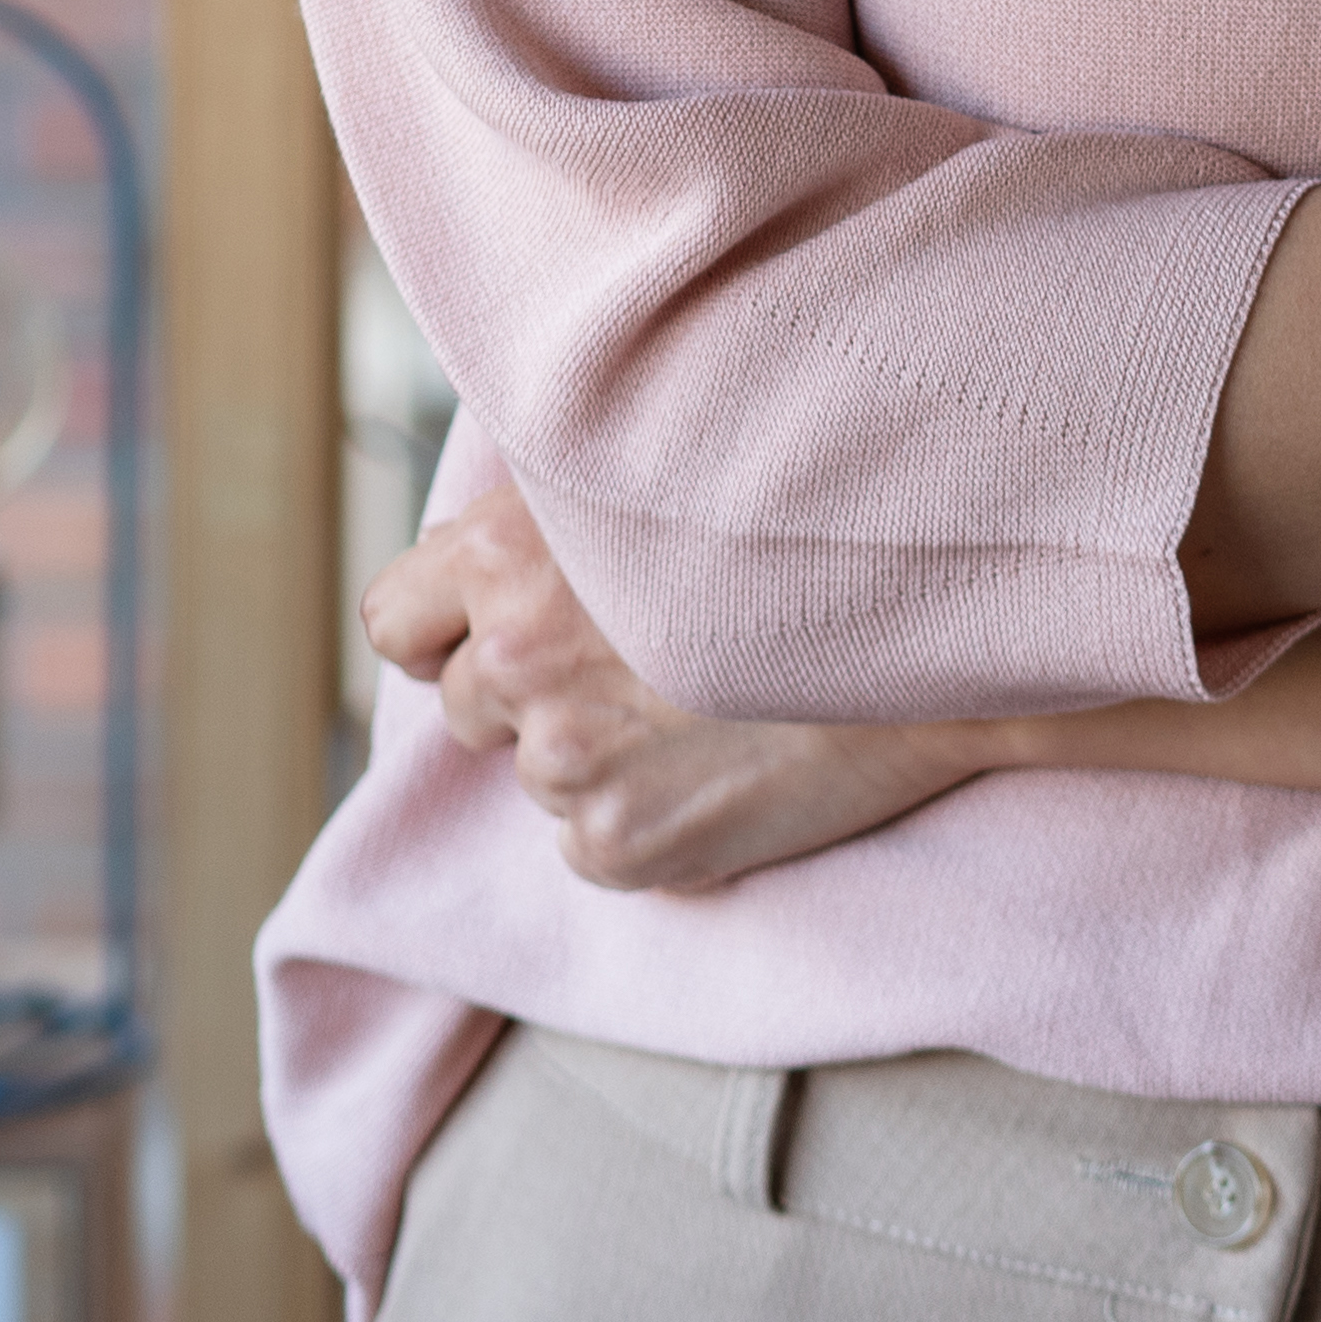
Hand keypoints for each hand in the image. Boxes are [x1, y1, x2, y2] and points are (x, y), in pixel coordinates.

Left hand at [364, 485, 1005, 891]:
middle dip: (534, 695)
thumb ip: (553, 519)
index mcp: (504, 550)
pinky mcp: (617, 843)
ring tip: (705, 706)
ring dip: (602, 755)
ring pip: (541, 776)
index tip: (501, 631)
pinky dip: (651, 821)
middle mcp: (514, 654)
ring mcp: (562, 759)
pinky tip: (724, 766)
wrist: (928, 622)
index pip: (392, 621)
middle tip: (640, 665)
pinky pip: (596, 845)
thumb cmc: (799, 527)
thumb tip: (495, 551)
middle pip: (464, 707)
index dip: (448, 630)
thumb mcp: (649, 477)